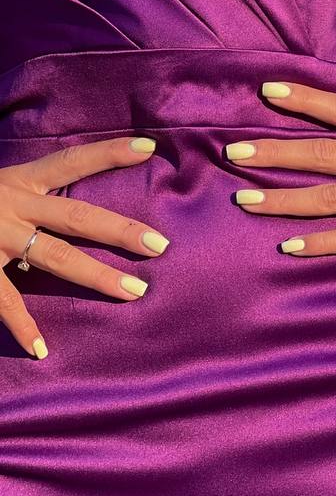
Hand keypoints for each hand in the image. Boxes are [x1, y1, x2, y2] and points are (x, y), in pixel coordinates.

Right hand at [0, 137, 168, 358]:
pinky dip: (22, 326)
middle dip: (120, 231)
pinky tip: (43, 349)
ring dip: (97, 276)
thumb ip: (29, 195)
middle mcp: (12, 205)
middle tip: (160, 245)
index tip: (150, 146)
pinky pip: (3, 301)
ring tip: (134, 292)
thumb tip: (69, 208)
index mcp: (17, 181)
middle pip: (77, 215)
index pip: (71, 161)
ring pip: (56, 258)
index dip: (108, 152)